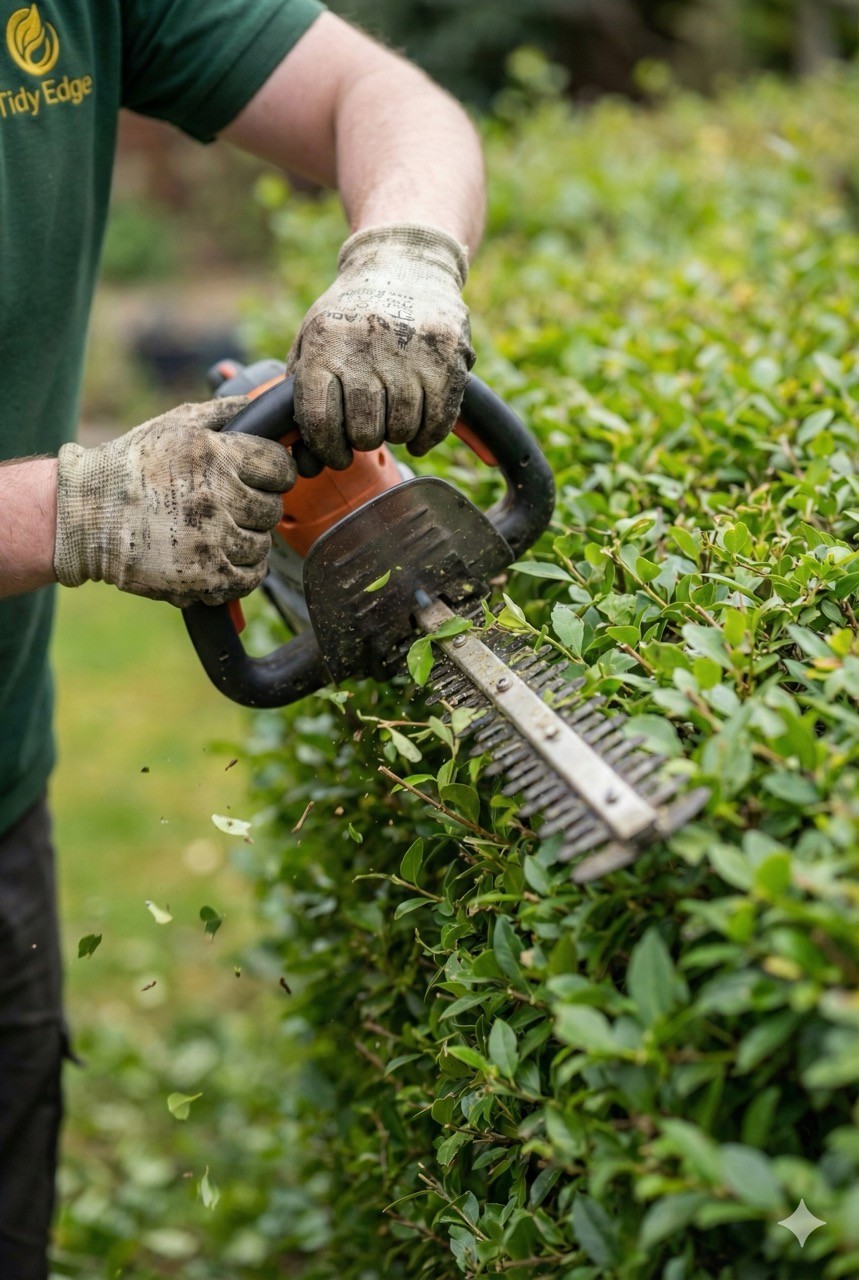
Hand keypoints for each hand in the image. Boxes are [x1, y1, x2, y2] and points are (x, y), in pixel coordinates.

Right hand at [54, 398, 294, 606]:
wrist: (86, 515)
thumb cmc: (132, 465)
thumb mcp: (176, 424)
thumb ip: (225, 412)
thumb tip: (262, 406)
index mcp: (216, 456)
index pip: (280, 468)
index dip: (275, 473)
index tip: (264, 478)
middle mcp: (218, 497)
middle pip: (273, 509)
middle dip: (257, 507)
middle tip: (233, 505)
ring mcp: (212, 540)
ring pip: (262, 545)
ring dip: (248, 540)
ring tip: (222, 531)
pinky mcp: (204, 576)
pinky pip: (249, 578)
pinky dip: (242, 571)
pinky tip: (224, 557)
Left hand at [287, 223, 474, 470]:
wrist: (405, 262)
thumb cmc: (352, 313)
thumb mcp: (314, 335)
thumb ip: (301, 388)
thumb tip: (301, 456)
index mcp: (326, 344)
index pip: (321, 421)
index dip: (328, 450)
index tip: (337, 455)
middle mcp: (366, 347)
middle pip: (364, 431)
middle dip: (364, 439)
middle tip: (367, 429)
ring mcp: (410, 352)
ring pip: (401, 429)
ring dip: (396, 434)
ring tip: (392, 418)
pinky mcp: (447, 357)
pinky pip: (438, 421)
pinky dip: (427, 437)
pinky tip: (417, 435)